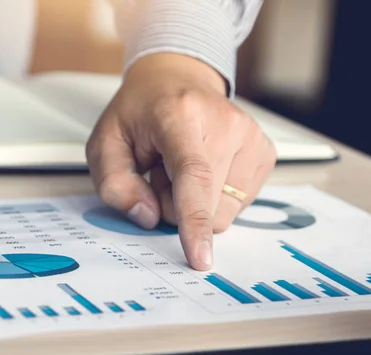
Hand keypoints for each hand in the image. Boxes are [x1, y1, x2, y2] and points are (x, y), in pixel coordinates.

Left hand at [86, 53, 276, 270]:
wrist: (177, 80)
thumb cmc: (139, 114)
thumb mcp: (105, 144)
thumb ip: (115, 185)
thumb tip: (149, 218)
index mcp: (180, 116)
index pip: (193, 175)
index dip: (195, 220)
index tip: (200, 257)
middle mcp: (225, 122)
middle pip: (207, 206)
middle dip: (175, 206)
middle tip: (160, 173)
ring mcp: (251, 136)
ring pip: (225, 212)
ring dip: (197, 202)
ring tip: (180, 169)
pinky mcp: (265, 151)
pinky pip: (239, 204)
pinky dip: (215, 198)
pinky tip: (204, 170)